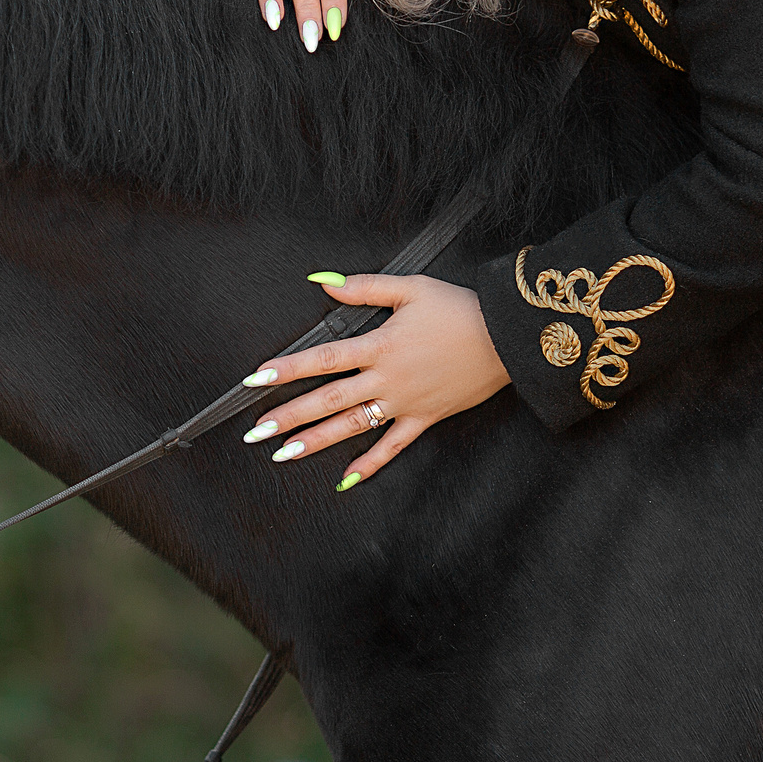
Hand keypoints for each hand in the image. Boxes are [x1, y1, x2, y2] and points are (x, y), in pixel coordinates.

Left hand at [239, 273, 510, 489]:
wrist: (507, 338)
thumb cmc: (459, 308)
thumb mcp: (411, 288)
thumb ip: (365, 287)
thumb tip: (324, 282)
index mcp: (380, 345)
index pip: (324, 358)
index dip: (288, 368)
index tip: (256, 379)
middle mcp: (387, 379)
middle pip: (329, 400)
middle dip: (289, 415)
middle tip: (255, 431)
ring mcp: (405, 403)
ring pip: (352, 427)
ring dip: (316, 441)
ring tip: (283, 455)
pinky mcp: (425, 418)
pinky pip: (393, 446)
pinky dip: (371, 463)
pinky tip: (346, 479)